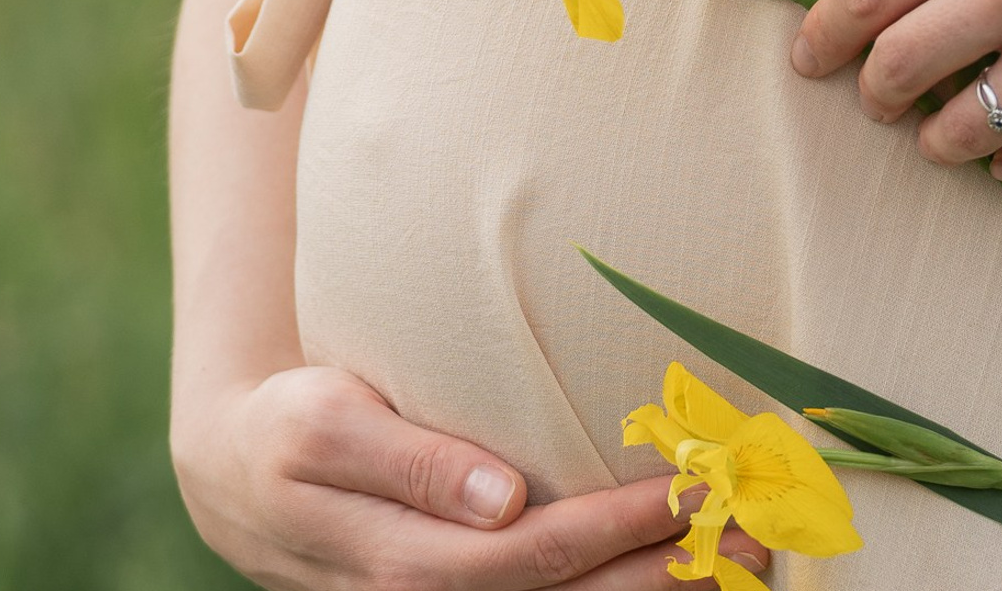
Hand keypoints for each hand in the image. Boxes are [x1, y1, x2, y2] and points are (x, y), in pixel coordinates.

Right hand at [174, 364, 770, 589]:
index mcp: (406, 567)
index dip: (620, 530)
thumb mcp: (328, 427)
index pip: (537, 557)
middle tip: (756, 525)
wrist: (246, 480)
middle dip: (668, 570)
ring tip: (749, 554)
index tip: (694, 488)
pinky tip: (684, 574)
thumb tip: (500, 500)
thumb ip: (412, 462)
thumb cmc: (292, 430)